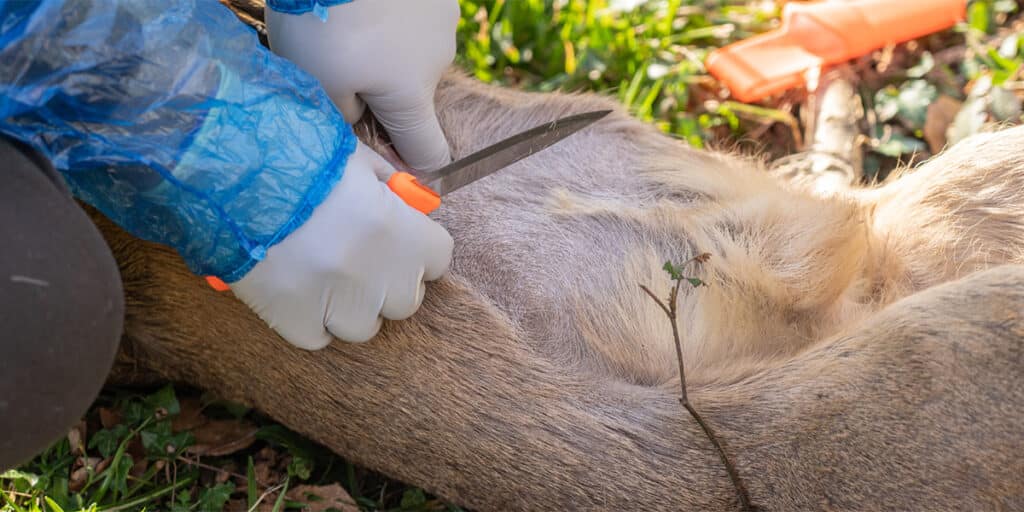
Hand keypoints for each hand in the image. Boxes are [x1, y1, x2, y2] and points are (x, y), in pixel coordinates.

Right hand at [230, 142, 453, 348]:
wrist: (222, 167)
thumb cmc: (292, 151)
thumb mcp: (354, 156)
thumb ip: (390, 184)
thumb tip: (414, 201)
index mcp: (396, 227)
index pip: (439, 258)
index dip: (419, 249)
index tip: (401, 243)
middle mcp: (373, 270)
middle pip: (405, 300)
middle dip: (387, 282)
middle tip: (360, 259)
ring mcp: (333, 299)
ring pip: (364, 326)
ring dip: (349, 306)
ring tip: (324, 276)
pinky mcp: (291, 317)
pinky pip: (318, 337)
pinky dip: (310, 320)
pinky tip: (296, 291)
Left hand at [266, 0, 458, 170]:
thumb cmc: (323, 25)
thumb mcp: (318, 86)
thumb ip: (345, 115)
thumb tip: (359, 115)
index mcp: (412, 99)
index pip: (431, 154)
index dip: (413, 164)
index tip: (391, 159)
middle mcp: (439, 64)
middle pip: (415, 96)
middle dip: (384, 90)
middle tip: (339, 64)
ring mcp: (445, 22)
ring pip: (416, 52)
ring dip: (389, 48)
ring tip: (349, 24)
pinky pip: (418, 16)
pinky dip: (395, 15)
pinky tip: (365, 1)